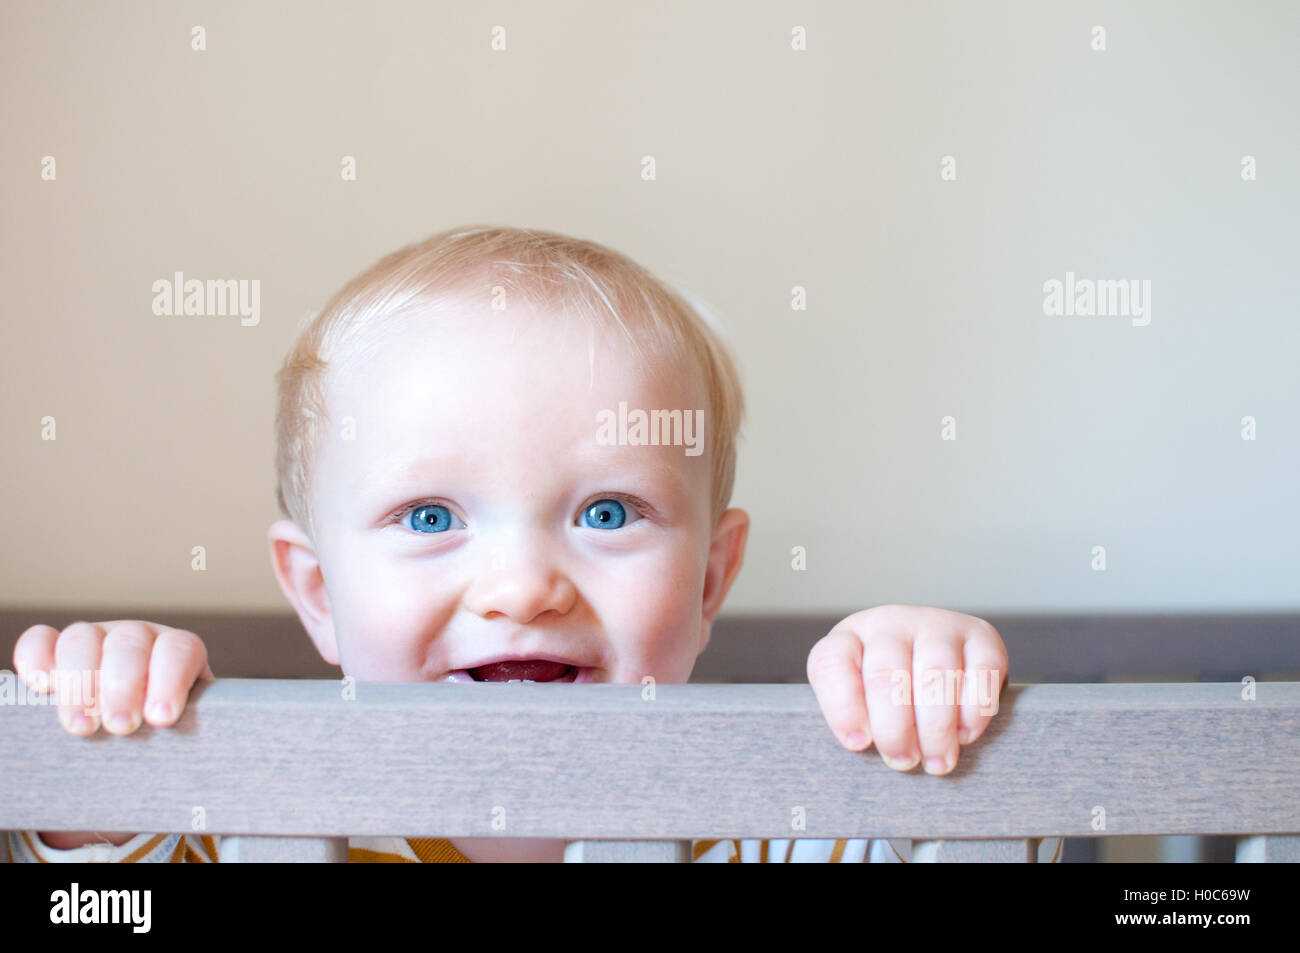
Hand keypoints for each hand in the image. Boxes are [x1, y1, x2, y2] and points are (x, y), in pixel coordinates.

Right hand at [13, 620, 212, 735]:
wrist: (134, 734)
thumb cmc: (162, 735)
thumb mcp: (184, 728)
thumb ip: (193, 728)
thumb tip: (199, 752)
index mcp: (177, 650)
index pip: (179, 649)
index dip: (170, 680)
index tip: (162, 718)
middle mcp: (137, 637)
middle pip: (129, 644)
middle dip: (123, 687)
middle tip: (121, 726)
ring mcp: (96, 638)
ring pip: (82, 640)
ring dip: (79, 683)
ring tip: (81, 726)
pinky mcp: (56, 648)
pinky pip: (39, 640)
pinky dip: (36, 658)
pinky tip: (41, 687)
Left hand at [806, 605, 1007, 773]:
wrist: (939, 656)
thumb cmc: (889, 693)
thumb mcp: (861, 699)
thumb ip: (857, 720)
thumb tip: (865, 748)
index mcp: (849, 638)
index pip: (832, 664)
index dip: (842, 708)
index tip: (857, 745)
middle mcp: (890, 623)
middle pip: (886, 676)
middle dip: (894, 729)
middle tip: (903, 761)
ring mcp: (937, 624)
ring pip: (935, 675)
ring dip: (936, 728)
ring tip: (937, 762)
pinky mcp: (980, 634)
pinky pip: (982, 671)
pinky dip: (974, 710)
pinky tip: (966, 734)